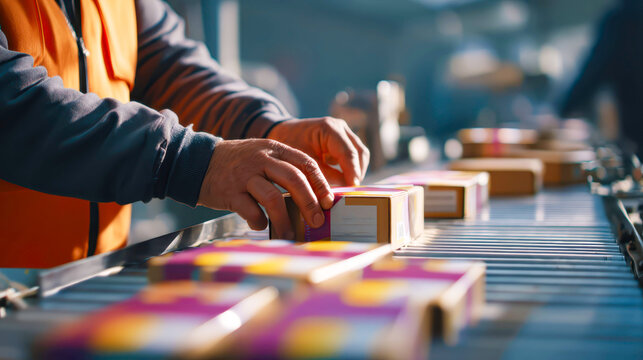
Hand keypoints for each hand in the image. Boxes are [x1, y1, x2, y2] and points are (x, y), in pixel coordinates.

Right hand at [198, 139, 333, 238]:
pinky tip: (260, 224)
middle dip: (309, 203)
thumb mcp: (263, 155)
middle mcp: (261, 159)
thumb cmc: (239, 164)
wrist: (197, 161)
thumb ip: (285, 169)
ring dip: (285, 220)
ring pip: (273, 198)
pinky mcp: (230, 192)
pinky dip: (259, 221)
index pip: (305, 163)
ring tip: (289, 234)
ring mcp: (245, 175)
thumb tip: (315, 197)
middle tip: (317, 221)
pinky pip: (250, 211)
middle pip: (294, 180)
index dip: (320, 184)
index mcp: (274, 149)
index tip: (328, 202)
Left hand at [267, 117, 369, 185]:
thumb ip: (320, 178)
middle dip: (356, 174)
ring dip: (355, 172)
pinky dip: (350, 170)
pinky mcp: (343, 141)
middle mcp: (340, 128)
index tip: (351, 189)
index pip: (348, 153)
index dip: (352, 173)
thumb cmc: (288, 144)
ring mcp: (344, 133)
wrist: (281, 133)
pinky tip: (341, 181)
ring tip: (345, 189)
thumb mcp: (302, 162)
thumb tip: (336, 194)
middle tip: (349, 192)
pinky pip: (354, 157)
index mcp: (329, 128)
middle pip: (360, 154)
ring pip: (360, 156)